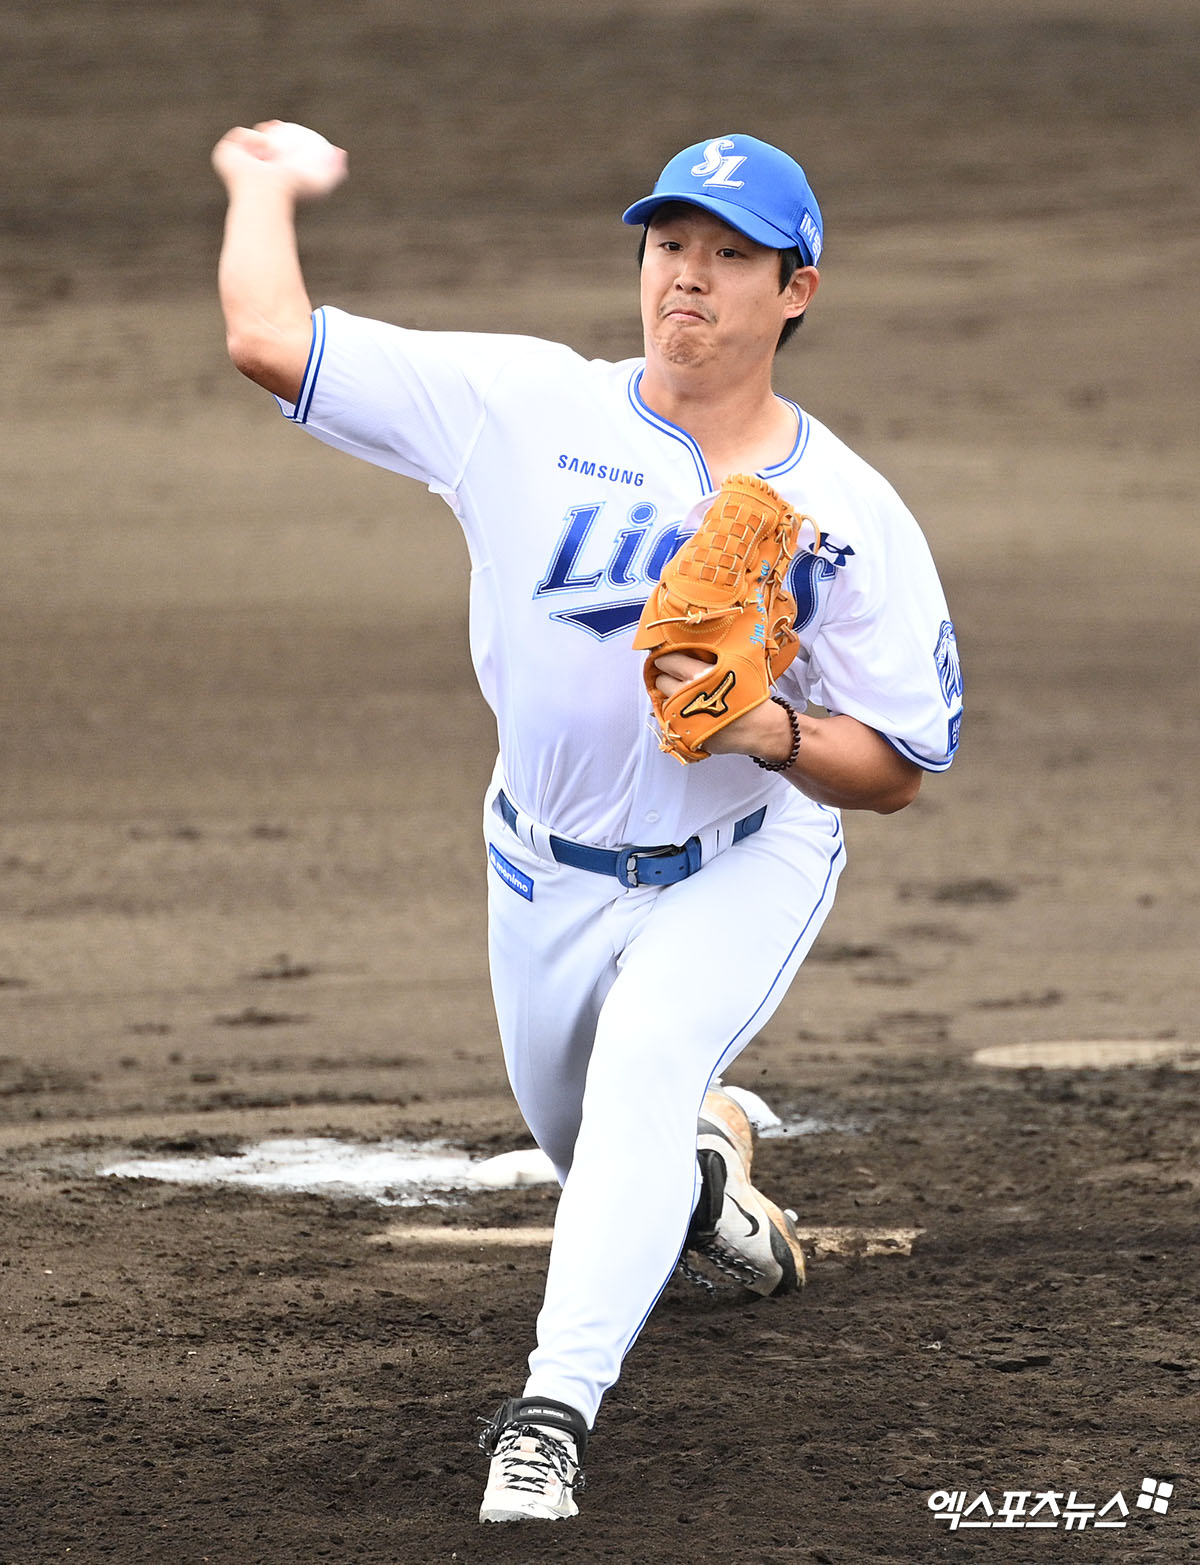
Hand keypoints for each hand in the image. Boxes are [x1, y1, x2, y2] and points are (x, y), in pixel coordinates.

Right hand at [211, 121, 347, 200]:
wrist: (267, 194)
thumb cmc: (293, 192)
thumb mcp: (321, 184)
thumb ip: (334, 171)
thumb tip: (343, 153)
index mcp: (271, 174)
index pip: (278, 149)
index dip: (284, 135)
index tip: (290, 128)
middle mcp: (253, 168)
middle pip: (261, 141)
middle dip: (269, 130)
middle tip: (278, 126)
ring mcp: (237, 161)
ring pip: (248, 137)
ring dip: (259, 136)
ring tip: (269, 143)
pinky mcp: (223, 154)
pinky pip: (239, 135)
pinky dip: (251, 139)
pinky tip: (262, 147)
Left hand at [651, 652, 793, 761]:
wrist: (759, 728)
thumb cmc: (749, 695)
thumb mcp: (735, 665)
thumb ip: (709, 657)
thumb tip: (685, 649)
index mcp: (699, 675)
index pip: (667, 660)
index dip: (667, 658)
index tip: (669, 659)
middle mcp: (687, 695)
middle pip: (661, 681)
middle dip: (667, 678)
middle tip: (678, 678)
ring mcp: (683, 716)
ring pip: (663, 701)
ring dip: (670, 697)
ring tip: (684, 696)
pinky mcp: (684, 733)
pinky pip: (669, 720)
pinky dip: (675, 714)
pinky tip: (688, 712)